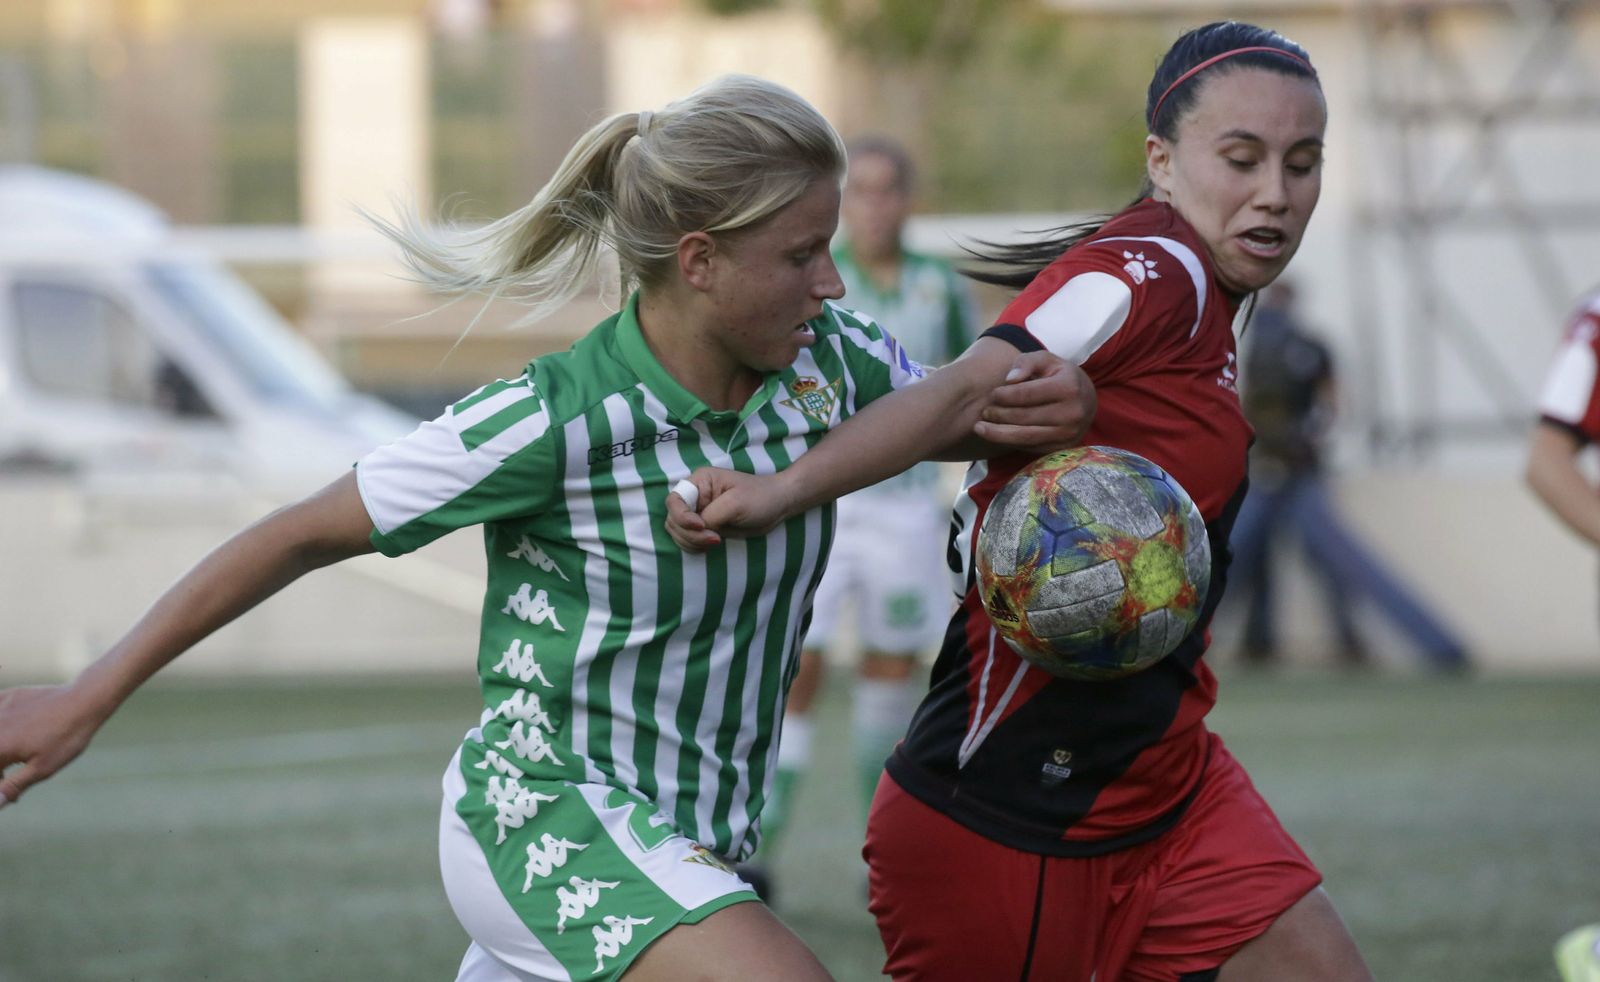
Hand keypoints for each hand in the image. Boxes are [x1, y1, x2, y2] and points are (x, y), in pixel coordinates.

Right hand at [0, 684, 103, 808]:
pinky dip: (2, 725)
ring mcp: (0, 708)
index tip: (10, 791)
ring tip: (17, 757)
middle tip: (9, 776)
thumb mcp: (42, 768)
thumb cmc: (66, 738)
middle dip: (0, 768)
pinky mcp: (9, 695)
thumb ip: (12, 786)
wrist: (85, 701)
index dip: (0, 783)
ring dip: (2, 748)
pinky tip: (12, 730)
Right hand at [664, 468, 796, 552]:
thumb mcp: (736, 504)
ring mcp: (698, 513)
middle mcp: (695, 497)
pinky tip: (713, 544)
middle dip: (689, 534)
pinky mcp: (704, 527)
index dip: (682, 517)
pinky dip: (696, 546)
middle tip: (715, 539)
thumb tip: (698, 529)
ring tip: (716, 541)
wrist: (776, 506)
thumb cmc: (759, 497)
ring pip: (678, 533)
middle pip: (673, 520)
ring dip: (692, 542)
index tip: (702, 526)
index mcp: (699, 482)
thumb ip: (712, 516)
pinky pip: (688, 540)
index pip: (674, 501)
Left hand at [973, 351, 1095, 453]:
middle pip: (1025, 417)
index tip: (992, 394)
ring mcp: (1069, 434)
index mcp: (1068, 387)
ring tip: (980, 428)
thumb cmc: (1060, 376)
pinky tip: (998, 435)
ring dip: (999, 434)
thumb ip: (1026, 362)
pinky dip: (1011, 442)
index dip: (1005, 395)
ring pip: (1026, 437)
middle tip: (983, 411)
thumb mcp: (1047, 360)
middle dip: (999, 415)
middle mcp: (1072, 413)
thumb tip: (1009, 379)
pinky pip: (1031, 447)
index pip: (1028, 394)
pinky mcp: (1063, 448)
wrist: (1087, 400)